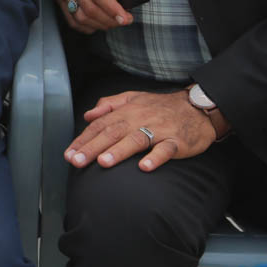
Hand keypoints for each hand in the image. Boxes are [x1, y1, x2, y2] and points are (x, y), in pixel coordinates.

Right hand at [42, 0, 130, 33]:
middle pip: (90, 9)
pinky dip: (85, 26)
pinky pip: (71, 18)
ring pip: (80, 17)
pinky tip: (96, 23)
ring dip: (99, 24)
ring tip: (113, 23)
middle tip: (124, 20)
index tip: (125, 17)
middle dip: (110, 20)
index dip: (112, 8)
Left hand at [65, 89, 222, 172]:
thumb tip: (88, 114)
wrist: (197, 107)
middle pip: (113, 132)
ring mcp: (159, 130)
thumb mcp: (134, 98)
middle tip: (77, 161)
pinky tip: (144, 167)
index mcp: (127, 110)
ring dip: (119, 151)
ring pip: (136, 139)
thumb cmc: (161, 106)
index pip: (100, 125)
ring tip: (103, 162)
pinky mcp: (177, 141)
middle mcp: (140, 118)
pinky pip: (165, 150)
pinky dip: (155, 158)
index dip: (84, 139)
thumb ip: (109, 104)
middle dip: (93, 147)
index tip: (69, 154)